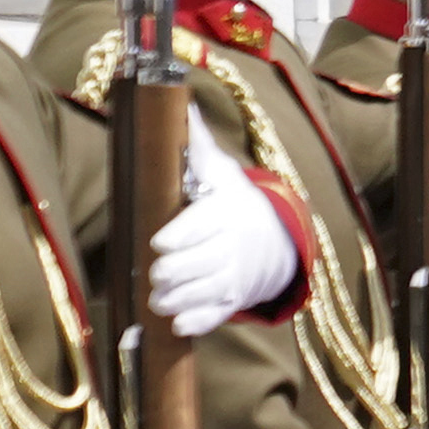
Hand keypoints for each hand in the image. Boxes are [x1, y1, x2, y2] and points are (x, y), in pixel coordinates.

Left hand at [147, 125, 297, 339]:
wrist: (273, 236)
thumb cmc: (231, 199)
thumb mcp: (219, 171)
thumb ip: (194, 145)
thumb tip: (181, 104)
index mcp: (224, 214)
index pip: (201, 226)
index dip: (180, 236)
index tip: (158, 242)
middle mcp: (231, 247)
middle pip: (201, 263)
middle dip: (174, 271)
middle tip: (154, 273)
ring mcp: (233, 276)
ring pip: (205, 291)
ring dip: (179, 299)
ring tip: (156, 300)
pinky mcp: (231, 299)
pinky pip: (216, 315)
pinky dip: (197, 323)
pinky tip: (176, 325)